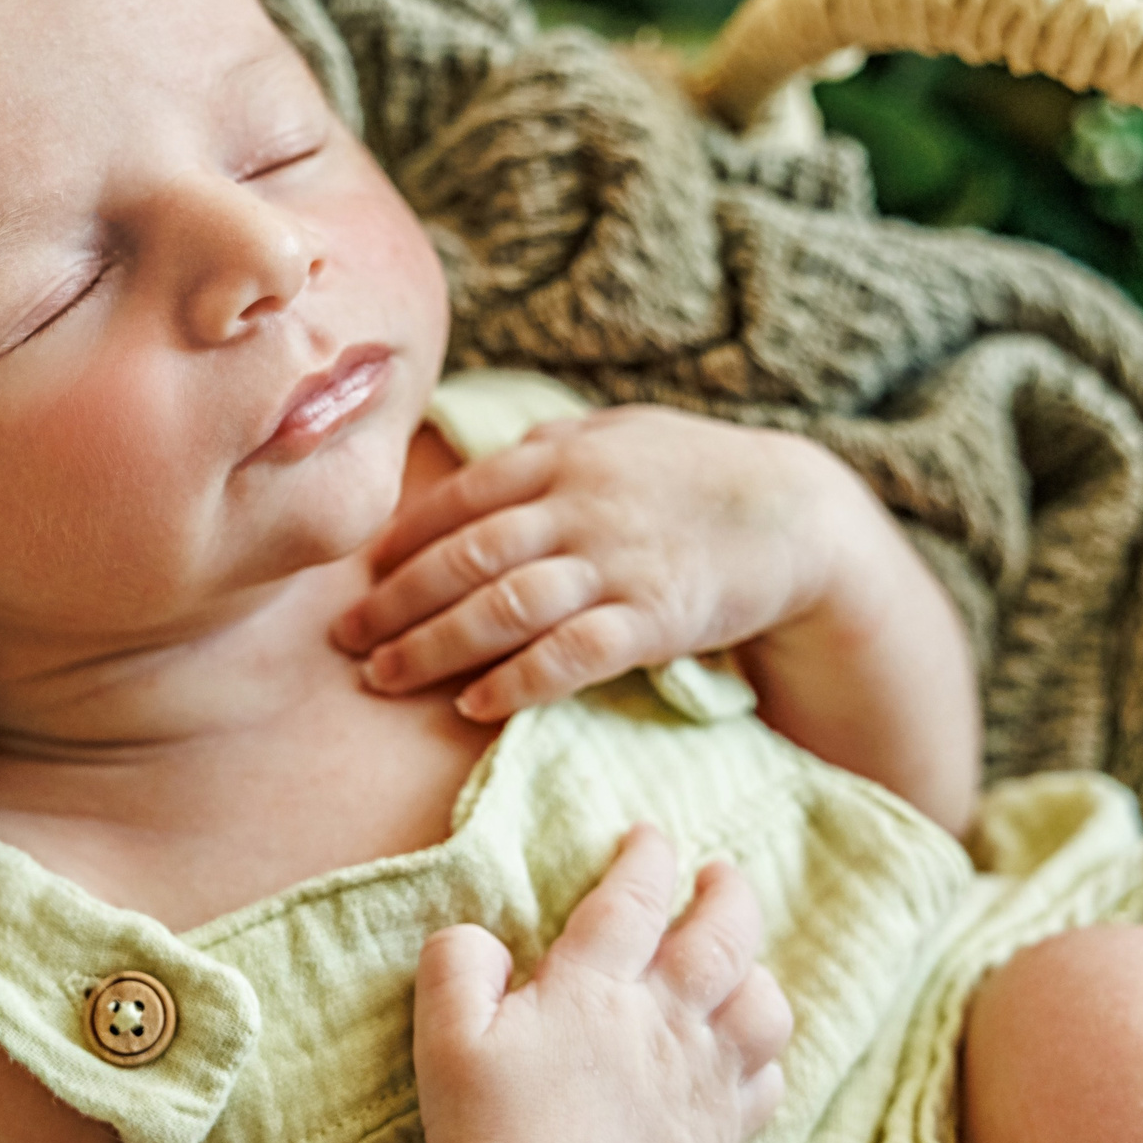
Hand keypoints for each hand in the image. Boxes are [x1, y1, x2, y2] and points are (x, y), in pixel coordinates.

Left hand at [334, 406, 882, 720]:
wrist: (798, 513)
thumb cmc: (696, 474)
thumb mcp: (620, 436)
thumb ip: (548, 449)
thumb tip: (476, 460)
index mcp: (563, 458)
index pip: (461, 499)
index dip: (403, 540)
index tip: (358, 575)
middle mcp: (580, 507)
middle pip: (467, 558)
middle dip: (397, 602)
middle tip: (345, 639)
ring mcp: (617, 563)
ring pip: (505, 608)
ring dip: (436, 647)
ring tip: (385, 678)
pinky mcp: (655, 618)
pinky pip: (572, 656)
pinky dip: (517, 682)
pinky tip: (474, 706)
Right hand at [412, 825, 790, 1142]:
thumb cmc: (481, 1128)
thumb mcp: (443, 1032)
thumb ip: (458, 961)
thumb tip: (481, 933)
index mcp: (593, 988)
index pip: (635, 898)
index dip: (647, 857)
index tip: (649, 836)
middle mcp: (660, 1024)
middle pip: (723, 937)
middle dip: (728, 893)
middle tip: (720, 873)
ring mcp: (697, 1082)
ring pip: (763, 1008)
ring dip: (757, 972)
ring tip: (739, 963)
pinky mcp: (714, 1138)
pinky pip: (767, 1085)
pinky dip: (765, 1058)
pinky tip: (744, 1052)